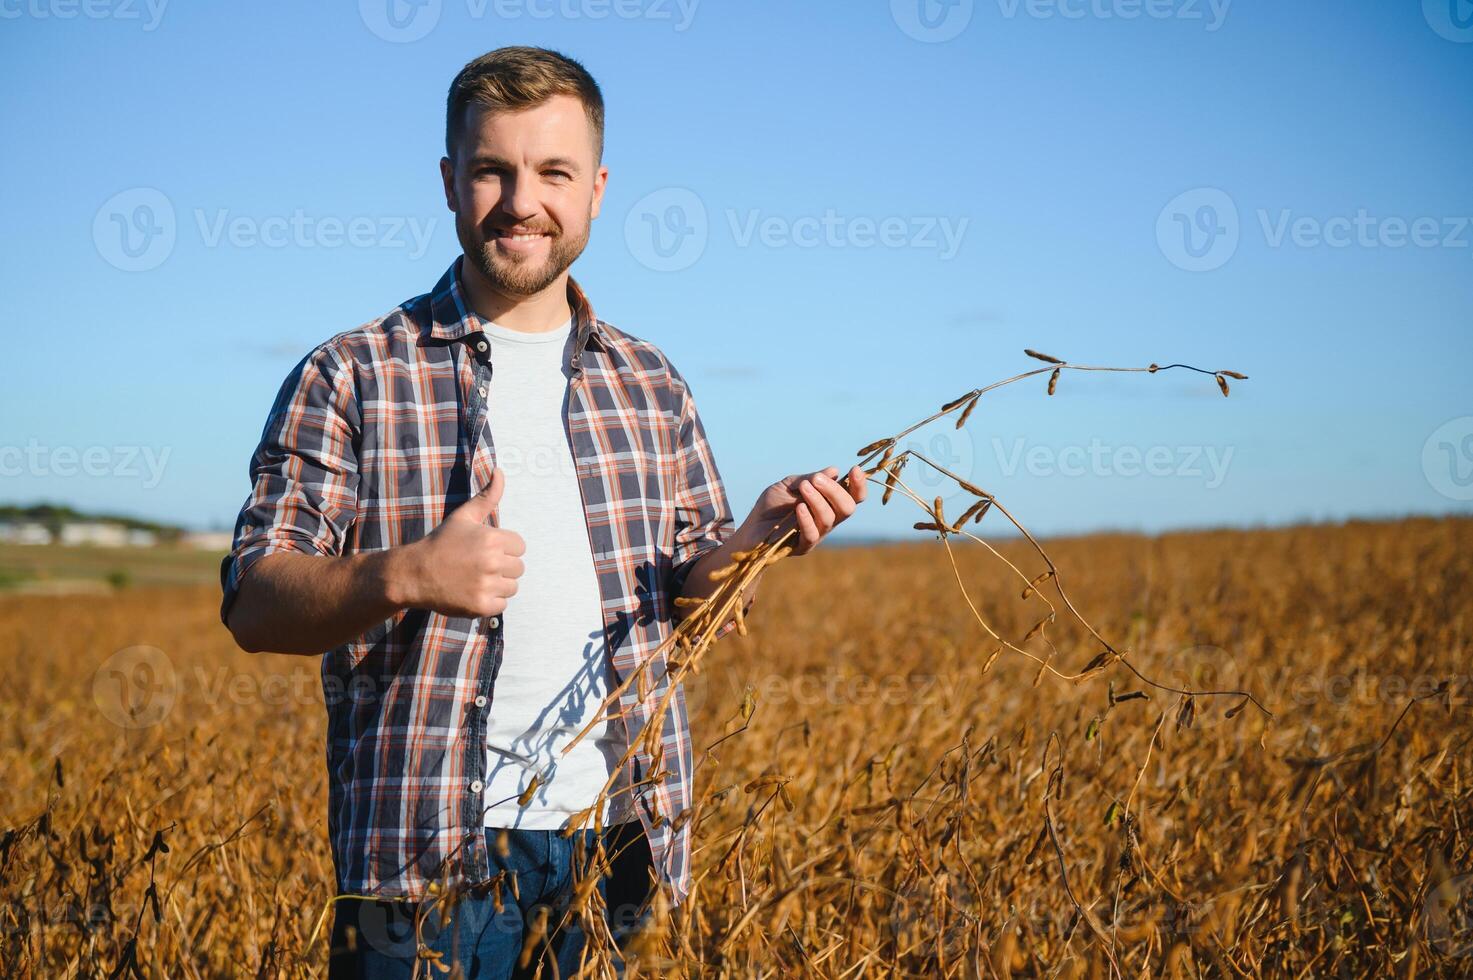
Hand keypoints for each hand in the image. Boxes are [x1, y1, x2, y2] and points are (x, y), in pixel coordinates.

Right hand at [392, 467, 525, 616]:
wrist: (414, 574)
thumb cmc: (441, 543)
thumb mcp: (464, 516)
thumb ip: (487, 496)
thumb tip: (500, 471)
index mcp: (492, 539)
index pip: (520, 547)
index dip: (504, 548)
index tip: (484, 550)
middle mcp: (492, 562)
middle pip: (518, 568)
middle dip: (502, 567)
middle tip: (478, 566)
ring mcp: (487, 585)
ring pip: (512, 587)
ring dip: (498, 585)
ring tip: (475, 579)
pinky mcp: (481, 606)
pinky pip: (502, 605)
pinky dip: (490, 602)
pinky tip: (472, 592)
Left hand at [738, 465, 868, 556]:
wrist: (750, 527)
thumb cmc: (772, 505)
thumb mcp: (789, 484)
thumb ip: (810, 479)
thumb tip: (834, 471)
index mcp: (828, 503)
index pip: (853, 497)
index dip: (858, 485)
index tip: (854, 469)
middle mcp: (827, 520)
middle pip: (847, 508)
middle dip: (835, 491)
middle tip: (816, 479)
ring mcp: (817, 534)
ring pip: (830, 518)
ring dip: (818, 500)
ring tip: (803, 488)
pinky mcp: (803, 546)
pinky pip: (812, 534)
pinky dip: (807, 519)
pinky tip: (798, 507)